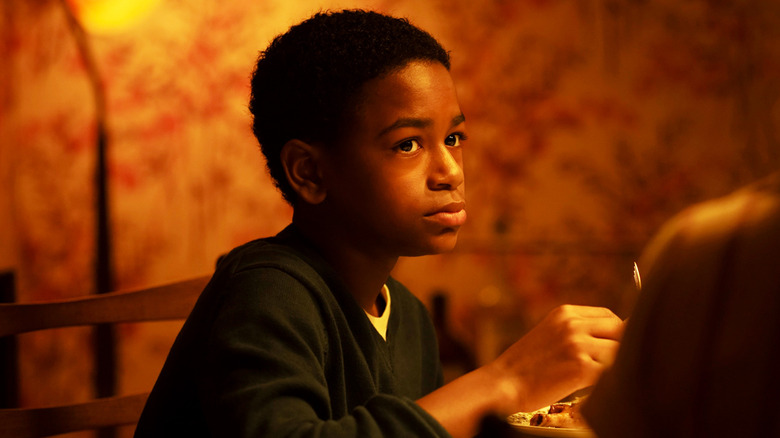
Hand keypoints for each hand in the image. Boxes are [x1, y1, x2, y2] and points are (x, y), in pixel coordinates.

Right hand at [489, 305, 623, 412]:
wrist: (505, 384)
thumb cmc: (526, 365)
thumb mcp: (550, 333)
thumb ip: (578, 330)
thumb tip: (619, 333)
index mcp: (565, 312)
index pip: (608, 316)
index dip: (613, 333)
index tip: (606, 348)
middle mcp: (573, 324)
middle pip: (620, 330)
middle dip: (618, 347)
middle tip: (603, 364)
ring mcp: (578, 344)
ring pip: (619, 352)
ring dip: (613, 366)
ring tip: (594, 377)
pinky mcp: (582, 368)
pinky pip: (611, 372)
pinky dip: (607, 381)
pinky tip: (590, 386)